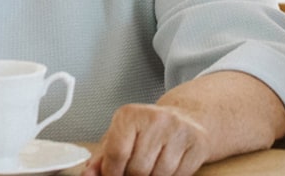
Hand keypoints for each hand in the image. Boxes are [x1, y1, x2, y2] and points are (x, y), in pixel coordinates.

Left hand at [83, 103, 211, 175]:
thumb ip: (102, 157)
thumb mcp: (121, 137)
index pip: (116, 154)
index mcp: (130, 114)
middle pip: (137, 169)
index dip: (112, 172)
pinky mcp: (196, 142)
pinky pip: (178, 175)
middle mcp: (155, 118)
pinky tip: (166, 165)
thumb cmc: (147, 130)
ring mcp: (177, 130)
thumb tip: (88, 174)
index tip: (113, 175)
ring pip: (158, 175)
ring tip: (151, 166)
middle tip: (134, 170)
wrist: (185, 119)